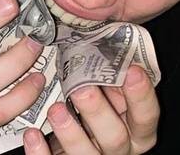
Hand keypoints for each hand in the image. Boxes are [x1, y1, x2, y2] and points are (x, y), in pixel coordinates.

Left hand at [22, 66, 159, 154]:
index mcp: (136, 128)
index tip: (132, 71)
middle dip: (98, 112)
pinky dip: (42, 152)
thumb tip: (104, 37)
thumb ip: (112, 74)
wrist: (75, 135)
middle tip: (82, 89)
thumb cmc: (97, 104)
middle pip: (116, 138)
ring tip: (55, 109)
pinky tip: (32, 134)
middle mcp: (120, 146)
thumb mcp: (111, 91)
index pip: (147, 115)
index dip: (142, 95)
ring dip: (71, 133)